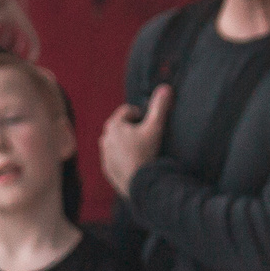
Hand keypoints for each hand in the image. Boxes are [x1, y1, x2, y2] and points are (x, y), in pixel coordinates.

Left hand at [101, 85, 172, 201]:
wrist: (138, 182)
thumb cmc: (145, 152)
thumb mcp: (155, 127)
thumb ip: (159, 106)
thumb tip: (165, 88)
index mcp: (113, 125)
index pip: (127, 110)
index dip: (141, 114)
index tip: (149, 124)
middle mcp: (104, 138)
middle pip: (122, 126)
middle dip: (134, 128)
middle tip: (147, 137)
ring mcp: (104, 154)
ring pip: (118, 142)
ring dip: (129, 142)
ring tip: (143, 150)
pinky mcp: (106, 168)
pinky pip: (116, 157)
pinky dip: (125, 156)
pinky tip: (137, 162)